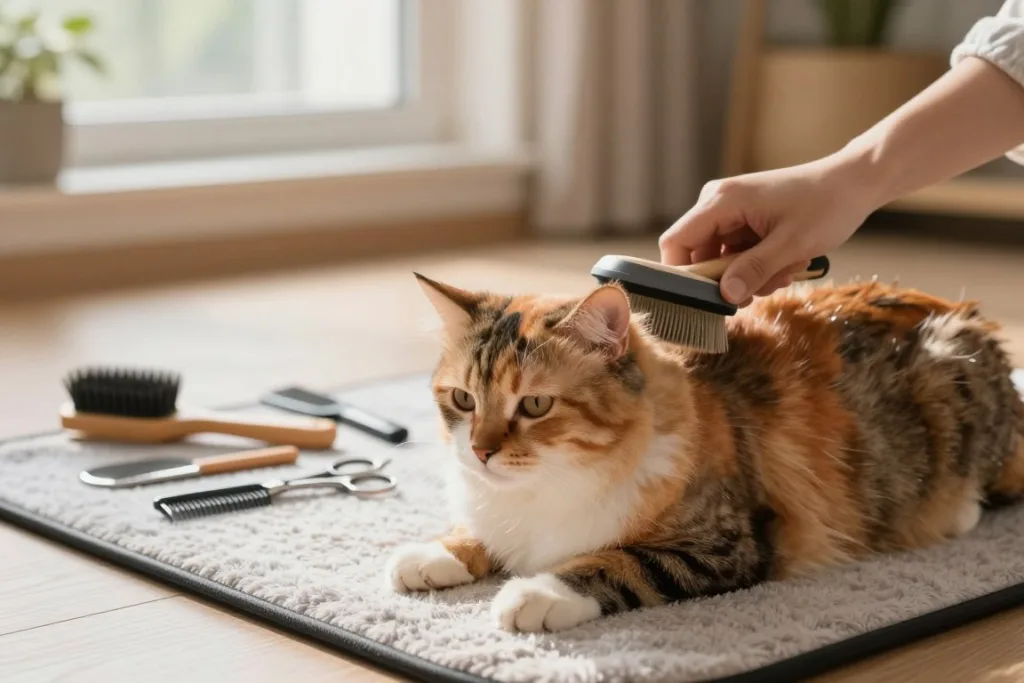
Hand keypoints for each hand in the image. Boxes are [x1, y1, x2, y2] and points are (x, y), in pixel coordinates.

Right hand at [658, 155, 877, 305]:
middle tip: (764, 286)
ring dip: (749, 275)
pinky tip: (785, 263)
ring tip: (785, 270)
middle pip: (698, 256)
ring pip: (719, 260)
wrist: (853, 183)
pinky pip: (735, 254)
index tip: (708, 299)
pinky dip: (757, 266)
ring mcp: (730, 212)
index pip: (676, 242)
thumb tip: (725, 296)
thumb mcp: (792, 245)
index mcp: (721, 201)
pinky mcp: (742, 220)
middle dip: (728, 280)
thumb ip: (754, 270)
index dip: (682, 275)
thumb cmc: (826, 205)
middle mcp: (718, 203)